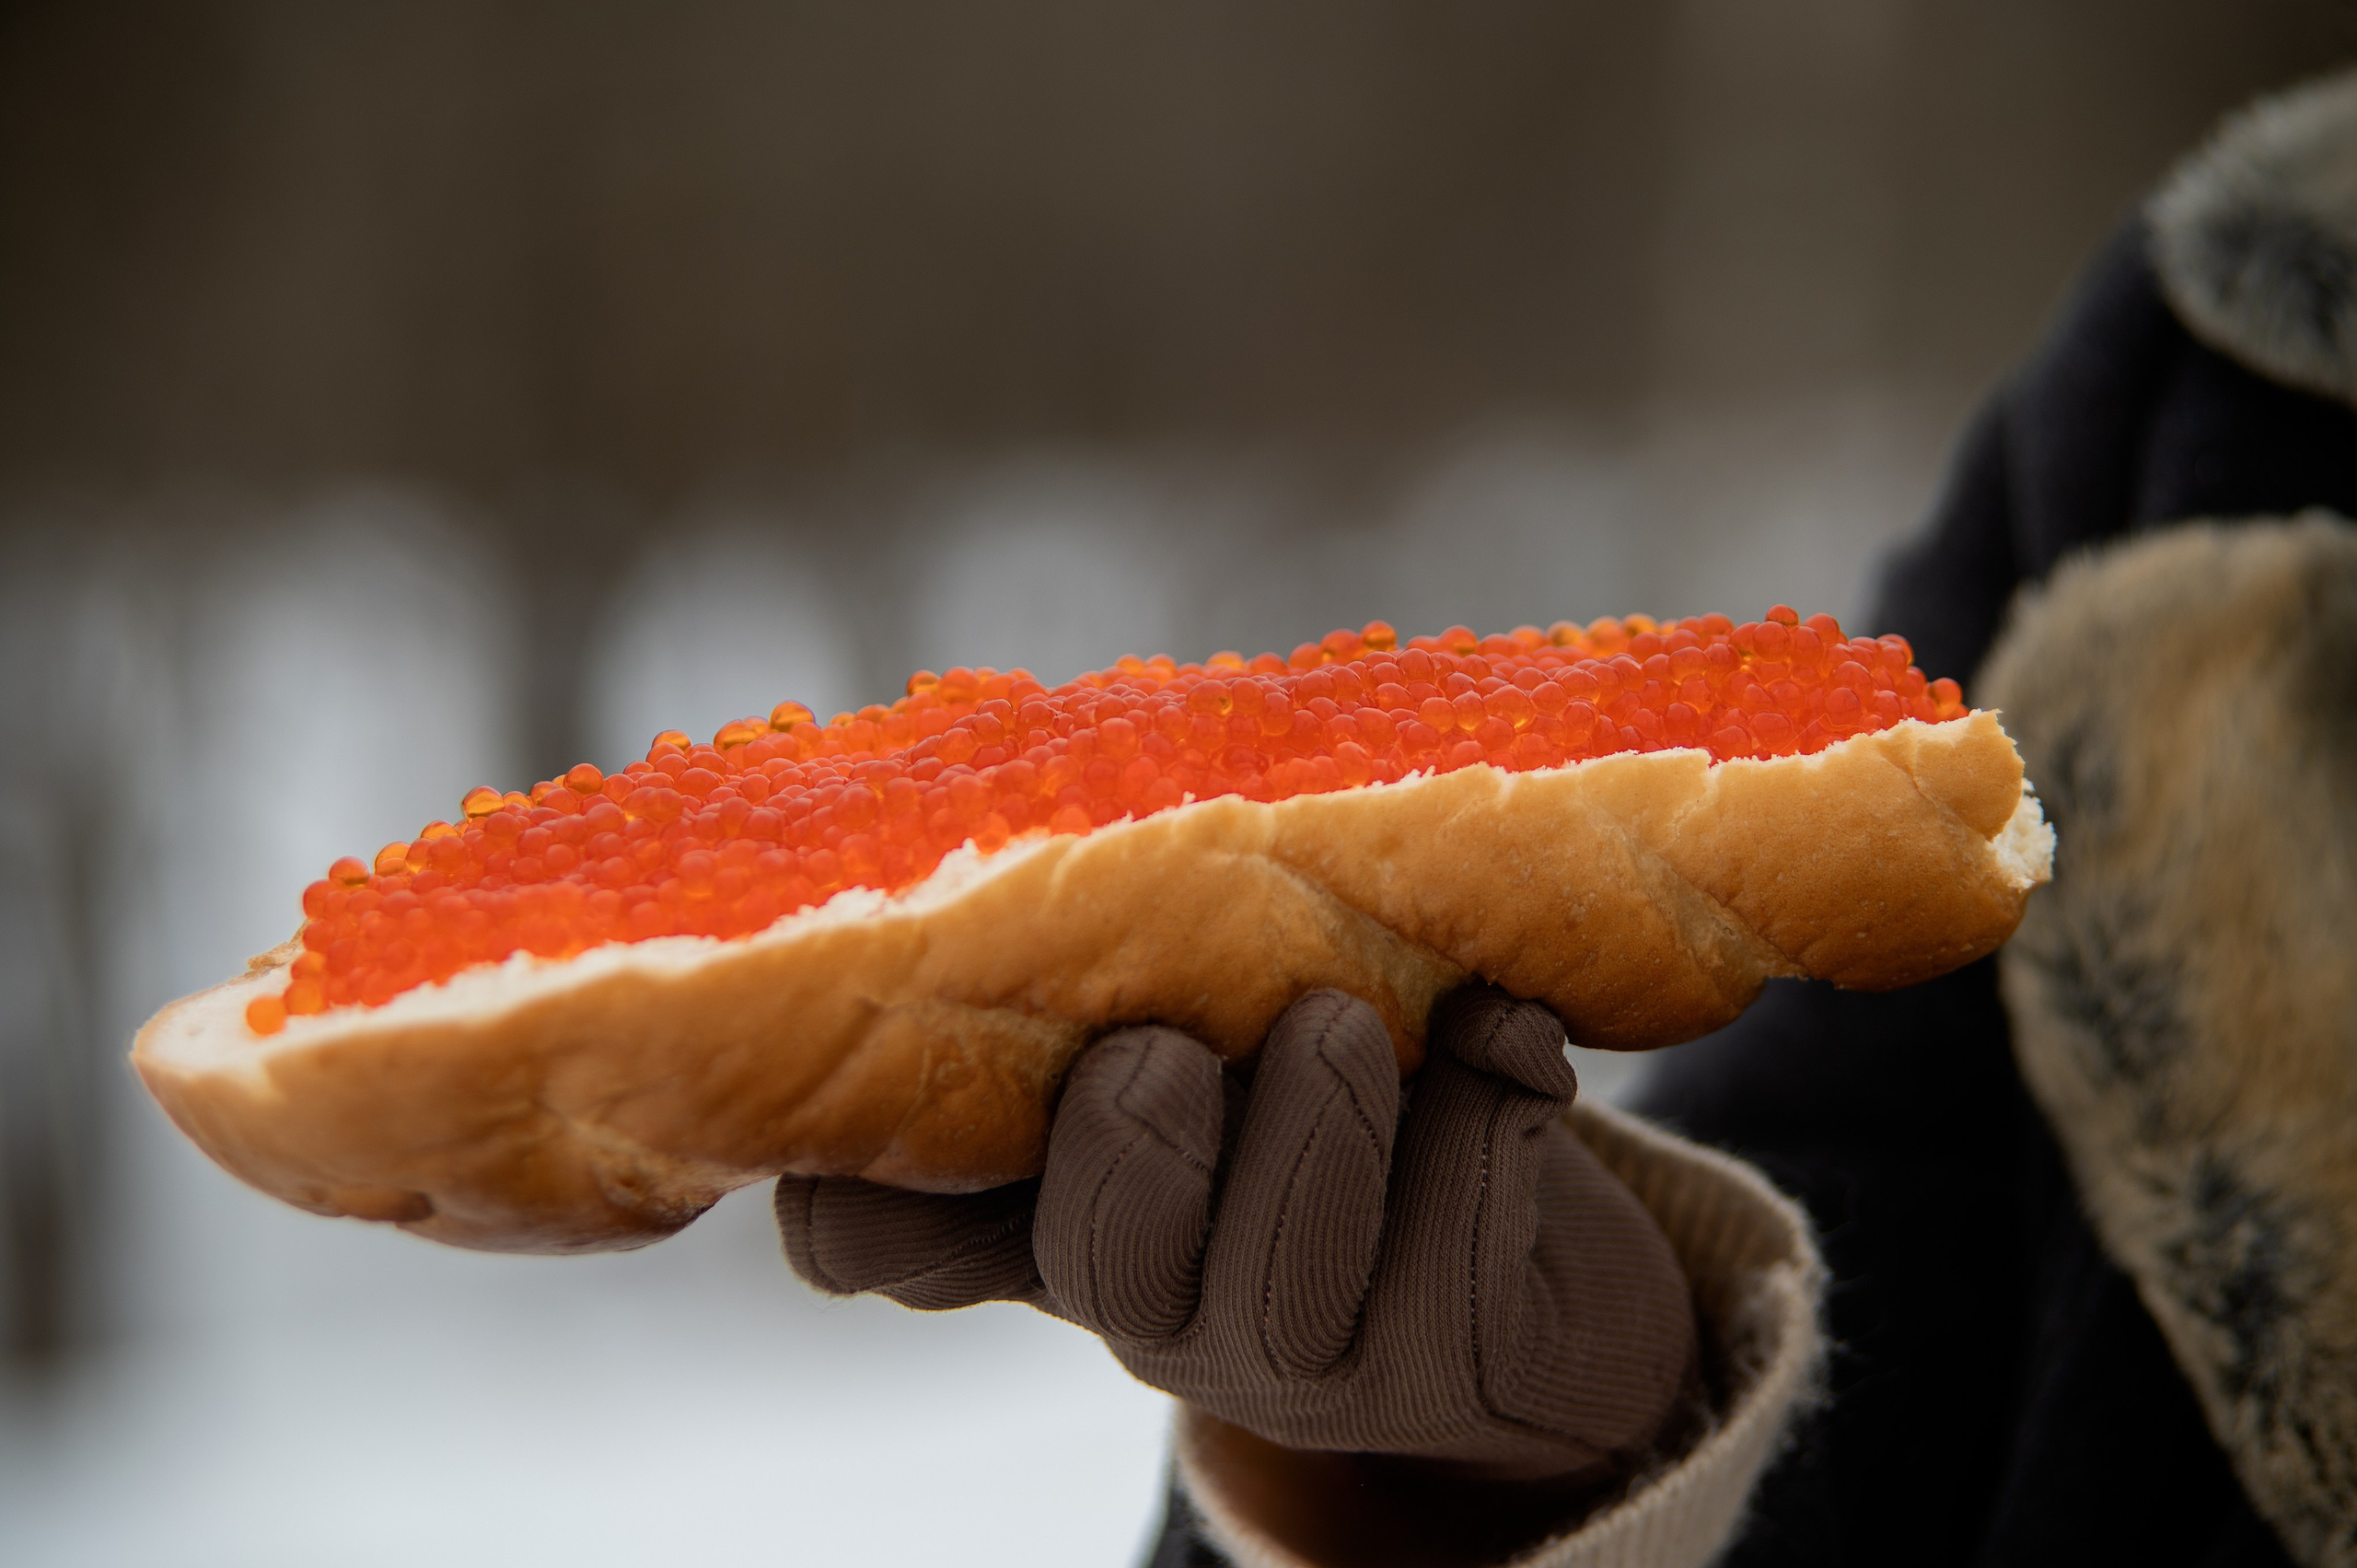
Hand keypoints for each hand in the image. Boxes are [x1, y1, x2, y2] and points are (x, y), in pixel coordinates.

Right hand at [778, 986, 1697, 1484]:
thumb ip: (1102, 992)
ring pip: (1282, 1272)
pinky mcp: (1452, 1362)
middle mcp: (1151, 1301)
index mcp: (1049, 1208)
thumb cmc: (1330, 1126)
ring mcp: (1301, 1354)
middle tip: (1170, 1048)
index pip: (877, 1233)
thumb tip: (1004, 888)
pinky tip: (1507, 1036)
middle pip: (1095, 1253)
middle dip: (1132, 1138)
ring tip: (1344, 1027)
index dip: (854, 1185)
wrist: (1533, 1283)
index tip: (889, 1082)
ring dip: (1319, 1119)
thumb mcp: (1192, 1054)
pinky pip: (1463, 1217)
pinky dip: (1492, 1088)